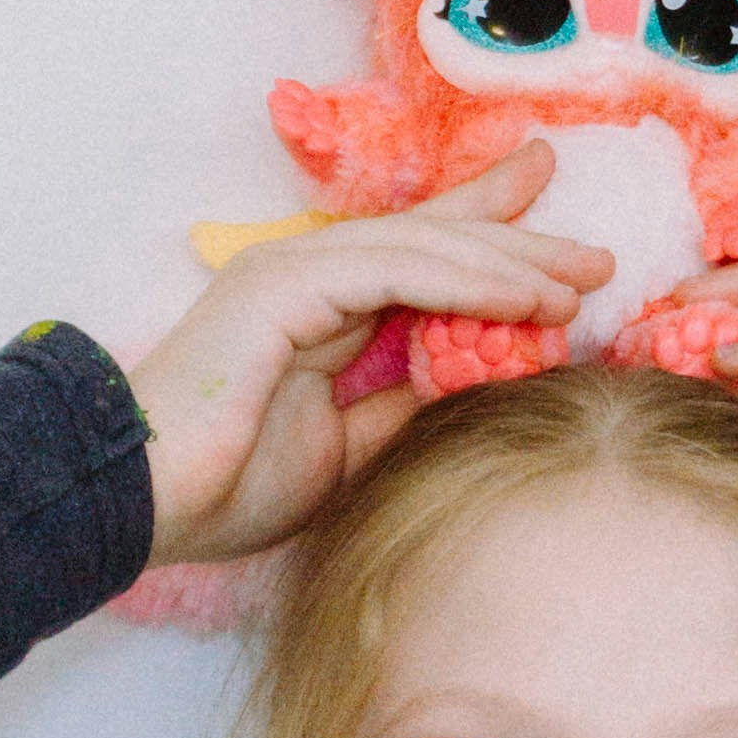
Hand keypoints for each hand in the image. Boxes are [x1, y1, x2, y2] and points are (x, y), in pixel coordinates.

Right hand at [122, 147, 614, 565]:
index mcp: (317, 306)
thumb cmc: (223, 487)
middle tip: (598, 252)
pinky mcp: (285, 284)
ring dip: (510, 259)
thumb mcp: (344, 450)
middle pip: (434, 237)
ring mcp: (293, 269)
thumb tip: (465, 385)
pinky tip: (525, 296)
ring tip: (580, 279)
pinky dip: (468, 280)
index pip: (420, 256)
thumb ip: (398, 407)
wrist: (139, 500)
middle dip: (519, 238)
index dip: (492, 239)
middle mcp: (307, 271)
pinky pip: (397, 269)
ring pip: (425, 245)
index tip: (562, 249)